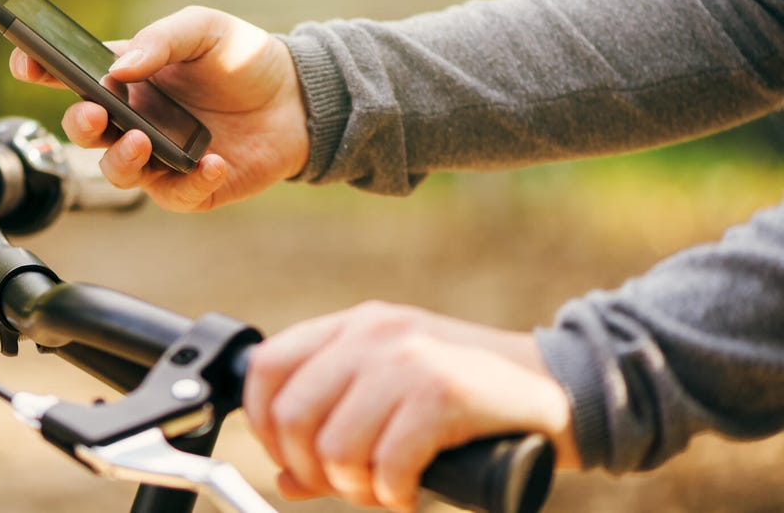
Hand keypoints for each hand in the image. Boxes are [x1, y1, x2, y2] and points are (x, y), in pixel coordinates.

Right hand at [11, 6, 307, 211]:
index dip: (39, 69)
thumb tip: (121, 67)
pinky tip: (211, 161)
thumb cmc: (243, 59)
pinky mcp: (190, 187)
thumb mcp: (204, 28)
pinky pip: (175, 194)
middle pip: (85, 132)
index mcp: (125, 77)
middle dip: (80, 126)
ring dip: (122, 160)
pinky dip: (190, 181)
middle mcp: (133, 120)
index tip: (25, 62)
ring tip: (144, 140)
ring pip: (117, 172)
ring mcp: (158, 156)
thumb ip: (162, 38)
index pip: (69, 76)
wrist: (299, 97)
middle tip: (96, 115)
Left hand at [243, 301, 579, 510]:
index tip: (293, 460)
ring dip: (356, 490)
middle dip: (311, 470)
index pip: (266, 367)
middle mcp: (372, 333)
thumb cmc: (467, 400)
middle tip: (349, 487)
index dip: (264, 426)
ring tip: (385, 492)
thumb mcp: (391, 396)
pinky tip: (412, 494)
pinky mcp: (444, 392)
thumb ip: (334, 427)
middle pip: (290, 416)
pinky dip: (395, 497)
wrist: (558, 387)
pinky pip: (388, 465)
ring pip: (335, 448)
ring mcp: (408, 358)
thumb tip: (284, 478)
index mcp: (352, 327)